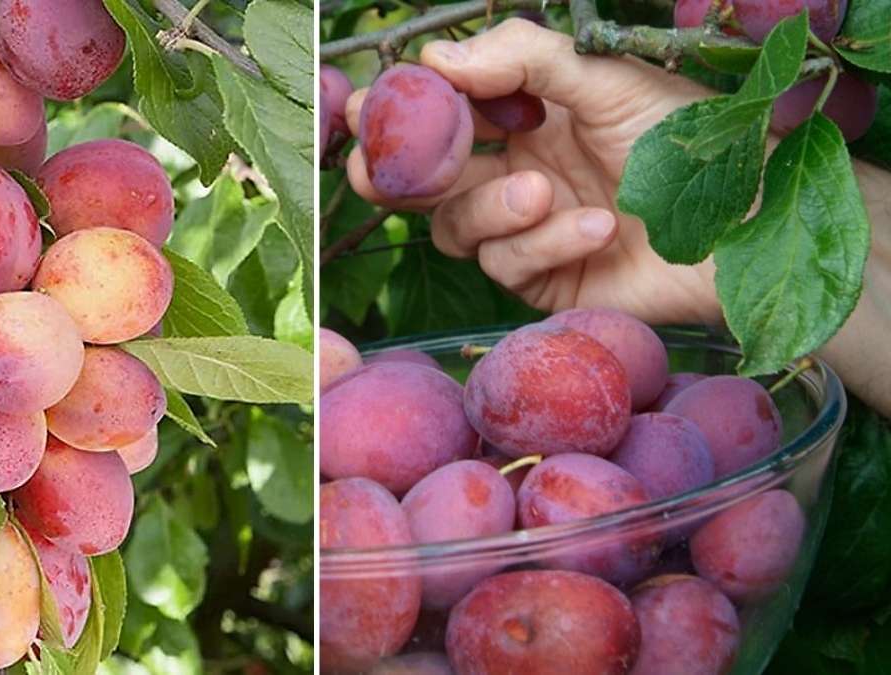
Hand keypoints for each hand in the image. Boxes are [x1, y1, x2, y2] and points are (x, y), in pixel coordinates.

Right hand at [344, 18, 721, 324]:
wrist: (748, 224)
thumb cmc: (690, 140)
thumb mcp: (606, 78)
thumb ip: (522, 60)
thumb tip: (436, 59)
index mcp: (528, 117)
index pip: (444, 114)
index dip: (403, 112)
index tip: (374, 105)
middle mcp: (517, 171)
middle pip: (425, 180)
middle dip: (394, 174)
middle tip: (378, 169)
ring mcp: (528, 230)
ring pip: (455, 226)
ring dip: (490, 208)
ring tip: (543, 193)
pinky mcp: (545, 282)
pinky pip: (507, 265)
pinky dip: (545, 244)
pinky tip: (597, 227)